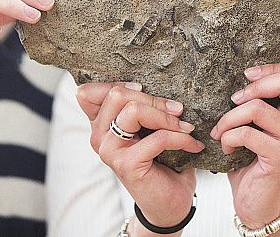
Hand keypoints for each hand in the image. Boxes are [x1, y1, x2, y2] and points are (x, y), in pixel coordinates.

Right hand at [76, 82, 203, 230]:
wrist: (168, 201)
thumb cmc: (162, 160)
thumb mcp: (149, 128)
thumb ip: (143, 107)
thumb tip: (161, 78)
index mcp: (100, 124)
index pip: (87, 93)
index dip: (115, 84)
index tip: (143, 90)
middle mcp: (98, 136)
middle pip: (117, 95)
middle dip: (153, 98)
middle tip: (178, 109)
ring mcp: (110, 151)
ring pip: (133, 112)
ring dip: (166, 116)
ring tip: (186, 126)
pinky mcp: (126, 165)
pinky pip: (157, 138)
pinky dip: (181, 138)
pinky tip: (193, 145)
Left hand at [212, 62, 279, 228]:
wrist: (261, 206)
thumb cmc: (253, 164)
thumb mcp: (257, 128)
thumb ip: (257, 104)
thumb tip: (236, 79)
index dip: (273, 67)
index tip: (247, 78)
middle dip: (255, 85)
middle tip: (235, 100)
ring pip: (258, 107)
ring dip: (230, 117)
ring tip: (221, 131)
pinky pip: (248, 134)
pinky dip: (229, 137)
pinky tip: (226, 147)